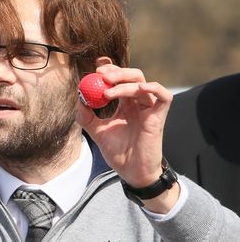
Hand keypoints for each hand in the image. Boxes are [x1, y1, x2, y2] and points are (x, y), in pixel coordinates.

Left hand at [76, 65, 171, 187]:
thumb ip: (86, 117)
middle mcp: (138, 103)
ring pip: (142, 83)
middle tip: (100, 74)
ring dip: (123, 83)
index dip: (111, 70)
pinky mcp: (159, 117)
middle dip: (116, 72)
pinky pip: (164, 96)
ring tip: (106, 94)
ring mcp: (150, 109)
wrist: (131, 172)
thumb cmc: (118, 153)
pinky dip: (153, 88)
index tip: (96, 69)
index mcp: (126, 104)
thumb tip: (78, 99)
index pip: (120, 79)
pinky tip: (140, 89)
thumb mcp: (97, 132)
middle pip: (132, 76)